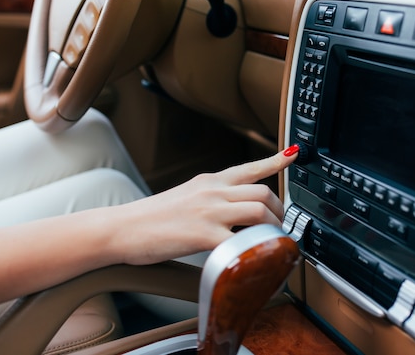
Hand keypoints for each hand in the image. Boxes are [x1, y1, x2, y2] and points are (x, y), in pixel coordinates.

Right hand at [114, 145, 299, 264]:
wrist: (120, 228)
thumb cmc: (150, 217)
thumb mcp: (186, 196)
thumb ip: (211, 198)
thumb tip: (232, 208)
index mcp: (209, 182)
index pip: (250, 168)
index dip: (275, 161)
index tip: (293, 154)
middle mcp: (213, 192)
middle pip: (263, 194)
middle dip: (279, 212)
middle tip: (280, 227)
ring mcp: (209, 212)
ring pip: (259, 212)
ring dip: (273, 229)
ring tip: (271, 243)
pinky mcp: (202, 235)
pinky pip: (240, 241)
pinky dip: (253, 251)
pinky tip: (255, 259)